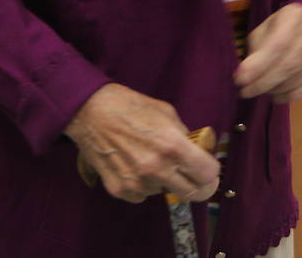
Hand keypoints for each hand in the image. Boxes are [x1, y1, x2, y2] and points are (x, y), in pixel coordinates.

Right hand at [64, 84, 219, 203]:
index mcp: (173, 146)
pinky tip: (134, 165)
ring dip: (165, 181)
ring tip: (151, 160)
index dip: (211, 170)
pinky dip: (144, 185)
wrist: (90, 112)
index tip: (207, 167)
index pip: (207, 174)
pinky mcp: (120, 190)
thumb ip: (184, 134)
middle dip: (196, 183)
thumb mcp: (166, 112)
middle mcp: (157, 169)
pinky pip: (142, 195)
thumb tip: (196, 150)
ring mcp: (138, 183)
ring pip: (165, 193)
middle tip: (191, 174)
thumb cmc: (130, 107)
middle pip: (192, 193)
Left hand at [234, 3, 301, 103]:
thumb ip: (256, 49)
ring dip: (272, 90)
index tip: (240, 79)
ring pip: (294, 81)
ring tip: (259, 89)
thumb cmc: (284, 27)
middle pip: (288, 65)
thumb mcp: (265, 28)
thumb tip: (245, 76)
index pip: (278, 44)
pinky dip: (284, 97)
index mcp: (296, 15)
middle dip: (262, 83)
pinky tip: (275, 93)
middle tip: (245, 91)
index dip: (259, 65)